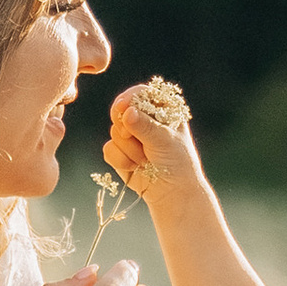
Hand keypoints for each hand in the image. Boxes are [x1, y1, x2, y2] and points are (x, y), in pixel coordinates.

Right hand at [105, 88, 205, 203]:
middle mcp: (144, 119)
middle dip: (125, 127)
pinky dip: (121, 160)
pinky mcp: (120, 151)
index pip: (141, 93)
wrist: (172, 192)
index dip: (129, 98)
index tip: (122, 107)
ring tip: (146, 159)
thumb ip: (146, 127)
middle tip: (132, 137)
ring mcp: (131, 134)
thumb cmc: (177, 162)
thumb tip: (127, 112)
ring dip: (129, 149)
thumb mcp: (165, 141)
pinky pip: (109, 149)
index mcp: (162, 109)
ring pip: (114, 132)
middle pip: (121, 110)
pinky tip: (135, 167)